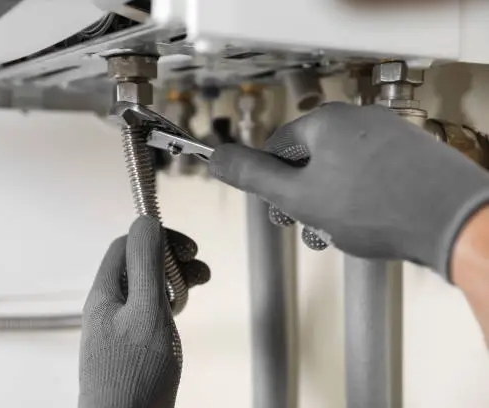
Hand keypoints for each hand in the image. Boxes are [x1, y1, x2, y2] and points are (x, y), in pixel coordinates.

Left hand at [79, 216, 208, 407]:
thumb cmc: (134, 376)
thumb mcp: (146, 311)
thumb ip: (145, 265)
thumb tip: (145, 222)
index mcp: (105, 293)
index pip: (128, 245)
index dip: (159, 238)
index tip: (188, 249)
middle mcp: (107, 307)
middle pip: (138, 265)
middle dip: (171, 260)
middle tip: (200, 270)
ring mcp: (117, 327)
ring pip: (145, 288)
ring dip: (172, 280)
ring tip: (197, 286)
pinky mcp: (128, 346)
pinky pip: (147, 311)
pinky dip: (167, 303)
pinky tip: (179, 311)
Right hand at [209, 102, 488, 279]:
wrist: (452, 220)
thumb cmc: (376, 208)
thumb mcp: (298, 197)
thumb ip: (253, 176)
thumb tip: (215, 157)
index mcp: (324, 121)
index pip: (277, 148)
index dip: (272, 183)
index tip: (279, 207)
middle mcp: (357, 119)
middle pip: (310, 158)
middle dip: (304, 196)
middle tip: (310, 223)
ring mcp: (388, 134)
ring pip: (340, 169)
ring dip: (332, 201)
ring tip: (343, 229)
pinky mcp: (410, 153)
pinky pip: (371, 173)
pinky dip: (363, 197)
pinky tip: (371, 221)